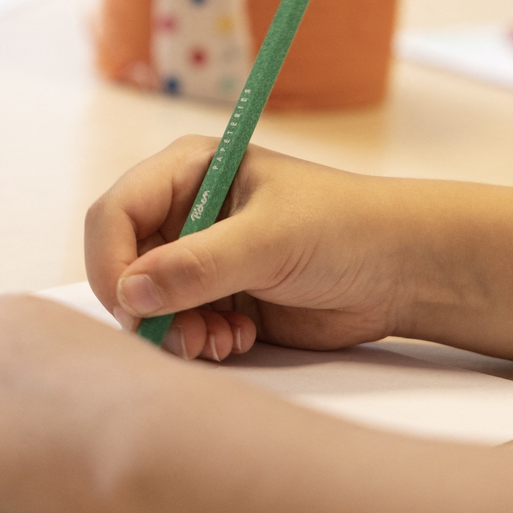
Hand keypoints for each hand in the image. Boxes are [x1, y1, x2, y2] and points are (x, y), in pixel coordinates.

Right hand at [85, 137, 412, 361]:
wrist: (400, 271)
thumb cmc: (344, 229)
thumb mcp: (270, 240)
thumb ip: (198, 266)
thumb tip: (131, 294)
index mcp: (189, 171)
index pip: (115, 213)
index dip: (111, 261)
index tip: (132, 306)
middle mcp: (186, 212)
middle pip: (123, 263)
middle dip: (146, 307)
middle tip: (182, 337)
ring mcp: (200, 257)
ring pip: (148, 304)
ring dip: (175, 332)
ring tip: (219, 341)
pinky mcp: (218, 298)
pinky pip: (179, 327)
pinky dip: (199, 341)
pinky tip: (239, 339)